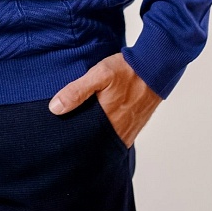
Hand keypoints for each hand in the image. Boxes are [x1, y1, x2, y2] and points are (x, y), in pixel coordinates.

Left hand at [48, 52, 162, 147]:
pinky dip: (108, 135)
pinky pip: (119, 137)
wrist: (156, 66)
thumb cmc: (128, 70)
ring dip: (96, 138)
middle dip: (82, 142)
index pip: (84, 141)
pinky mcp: (136, 125)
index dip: (72, 141)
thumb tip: (55, 108)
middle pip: (95, 143)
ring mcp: (129, 130)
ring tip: (83, 133)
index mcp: (107, 120)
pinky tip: (101, 127)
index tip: (60, 139)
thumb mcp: (99, 74)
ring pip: (107, 141)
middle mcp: (119, 130)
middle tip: (69, 137)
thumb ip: (77, 91)